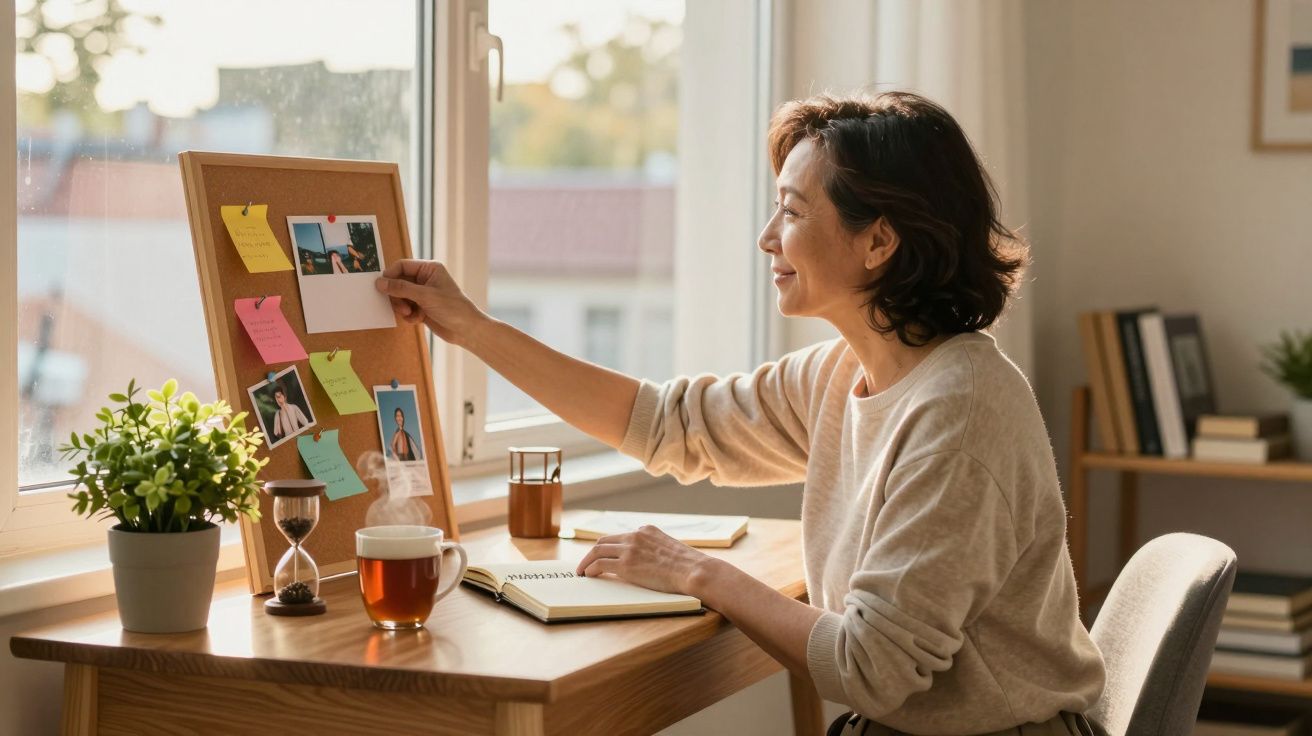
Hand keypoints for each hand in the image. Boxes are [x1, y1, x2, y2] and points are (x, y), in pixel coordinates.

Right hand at [374, 260, 484, 344]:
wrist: (466, 330)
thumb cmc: (452, 308)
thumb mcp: (424, 296)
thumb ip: (400, 288)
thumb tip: (379, 282)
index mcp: (429, 268)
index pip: (402, 266)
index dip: (390, 276)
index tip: (382, 287)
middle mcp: (425, 278)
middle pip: (398, 282)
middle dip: (397, 296)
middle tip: (402, 307)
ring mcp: (423, 293)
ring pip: (400, 296)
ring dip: (402, 307)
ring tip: (410, 314)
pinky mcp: (422, 307)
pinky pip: (406, 308)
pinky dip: (409, 315)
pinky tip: (418, 320)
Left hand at [575, 525, 719, 597]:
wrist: (693, 570)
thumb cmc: (687, 566)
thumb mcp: (669, 548)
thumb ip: (654, 548)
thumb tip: (646, 561)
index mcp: (646, 530)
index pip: (620, 536)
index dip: (608, 547)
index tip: (602, 555)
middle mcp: (635, 535)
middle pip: (604, 541)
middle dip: (593, 552)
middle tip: (586, 563)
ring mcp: (629, 549)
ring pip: (597, 551)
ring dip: (586, 561)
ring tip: (582, 571)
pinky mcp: (626, 565)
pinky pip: (600, 564)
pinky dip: (591, 569)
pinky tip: (589, 575)